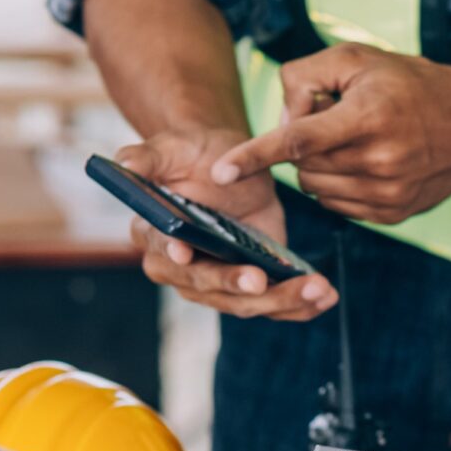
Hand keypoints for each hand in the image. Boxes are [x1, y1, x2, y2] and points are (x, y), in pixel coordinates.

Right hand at [118, 129, 337, 320]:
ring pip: (247, 302)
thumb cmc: (190, 152)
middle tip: (262, 279)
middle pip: (208, 285)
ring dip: (282, 300)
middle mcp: (183, 267)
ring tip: (315, 289)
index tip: (185, 253)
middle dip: (236, 285)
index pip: (162, 250)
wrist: (227, 160)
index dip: (174, 252)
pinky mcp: (253, 282)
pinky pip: (275, 303)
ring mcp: (219, 280)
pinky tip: (326, 296)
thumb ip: (146, 157)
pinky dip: (301, 304)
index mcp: (154, 234)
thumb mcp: (169, 146)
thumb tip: (125, 164)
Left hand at [211, 44, 450, 224]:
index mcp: (368, 117)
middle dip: (305, 146)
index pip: (296, 141)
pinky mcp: (392, 214)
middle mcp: (378, 161)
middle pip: (303, 166)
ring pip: (317, 188)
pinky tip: (367, 162)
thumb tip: (280, 123)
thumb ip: (304, 78)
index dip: (254, 155)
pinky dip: (340, 183)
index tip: (220, 172)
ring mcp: (387, 193)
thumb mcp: (357, 59)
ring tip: (358, 140)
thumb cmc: (410, 83)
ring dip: (321, 166)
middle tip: (338, 121)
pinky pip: (339, 205)